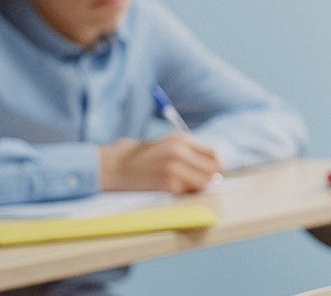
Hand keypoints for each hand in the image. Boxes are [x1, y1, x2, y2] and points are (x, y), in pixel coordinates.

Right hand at [98, 134, 222, 192]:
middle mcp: (180, 153)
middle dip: (210, 177)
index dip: (215, 165)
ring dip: (197, 185)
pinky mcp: (167, 184)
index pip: (213, 154)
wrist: (114, 166)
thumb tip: (215, 168)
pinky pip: (187, 191)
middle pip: (213, 170)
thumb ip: (190, 152)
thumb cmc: (142, 157)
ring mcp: (174, 169)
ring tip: (184, 183)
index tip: (212, 171)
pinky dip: (183, 191)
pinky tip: (170, 186)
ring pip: (203, 182)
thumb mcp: (168, 145)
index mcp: (181, 140)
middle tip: (200, 181)